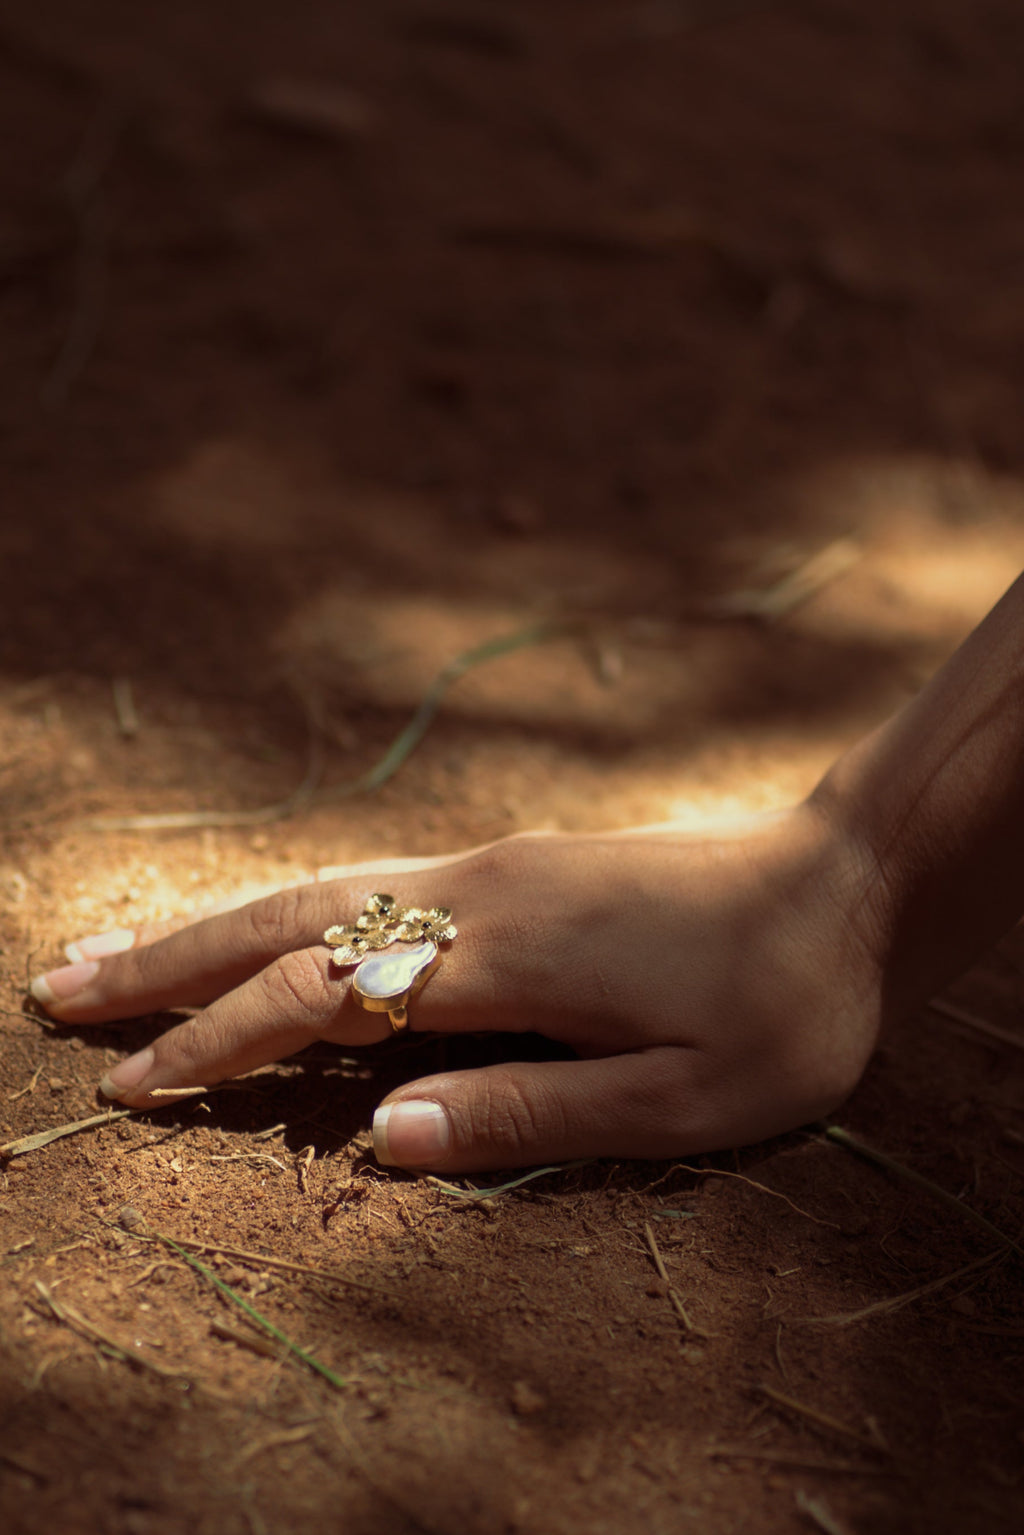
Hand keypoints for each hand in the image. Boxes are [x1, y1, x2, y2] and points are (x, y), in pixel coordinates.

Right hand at [30, 805, 883, 1171]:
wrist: (848, 881)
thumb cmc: (784, 1003)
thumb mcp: (686, 1098)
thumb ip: (531, 1115)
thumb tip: (384, 1139)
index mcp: (504, 961)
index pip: (322, 1001)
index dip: (218, 1047)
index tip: (130, 1090)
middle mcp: (475, 895)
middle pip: (290, 922)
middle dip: (170, 962)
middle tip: (58, 988)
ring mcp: (490, 868)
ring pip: (320, 890)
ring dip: (212, 923)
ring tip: (122, 951)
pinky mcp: (513, 863)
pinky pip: (368, 881)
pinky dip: (287, 907)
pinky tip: (262, 930)